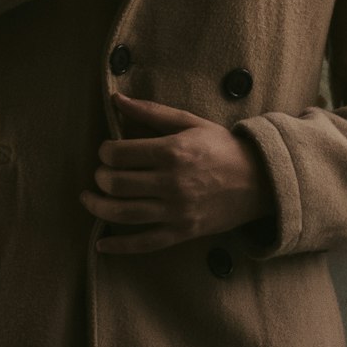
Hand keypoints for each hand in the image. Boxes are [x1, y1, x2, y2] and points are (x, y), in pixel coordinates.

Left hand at [81, 93, 272, 254]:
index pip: (121, 154)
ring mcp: (176, 212)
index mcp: (173, 151)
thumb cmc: (221, 146)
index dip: (105, 151)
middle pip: (118, 184)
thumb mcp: (189, 121)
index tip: (106, 150)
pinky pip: (143, 244)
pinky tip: (101, 244)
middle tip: (100, 172)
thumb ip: (151, 112)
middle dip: (100, 177)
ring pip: (124, 215)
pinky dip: (119, 247)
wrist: (258, 180)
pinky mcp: (181, 233)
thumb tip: (117, 100)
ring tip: (88, 198)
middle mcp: (172, 183)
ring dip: (98, 207)